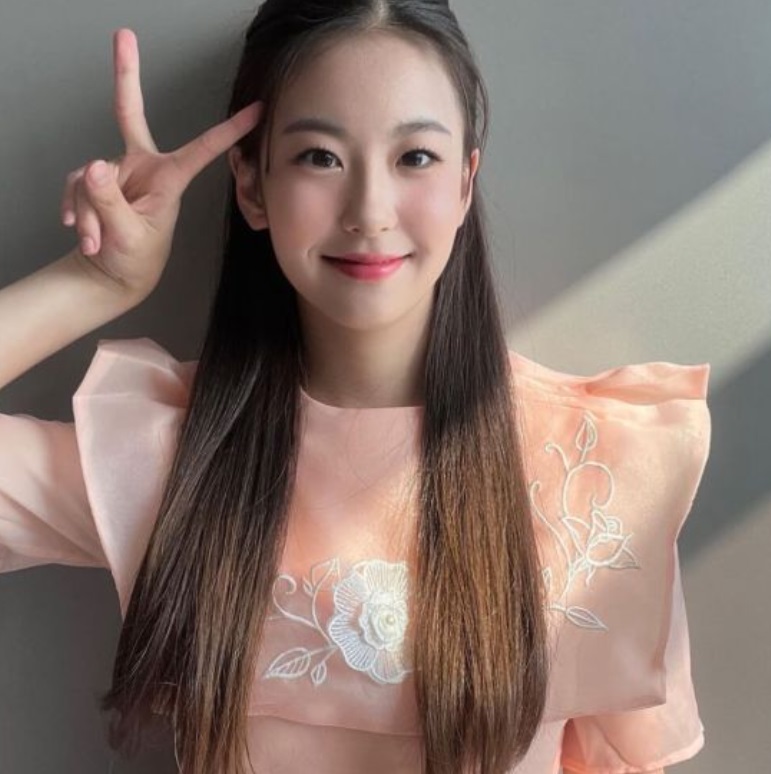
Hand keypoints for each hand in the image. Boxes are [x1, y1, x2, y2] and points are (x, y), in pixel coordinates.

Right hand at [60, 28, 261, 296]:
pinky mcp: (92, 179)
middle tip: (123, 35)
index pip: (201, 150)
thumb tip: (91, 164)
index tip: (256, 110)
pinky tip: (80, 233)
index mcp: (169, 181)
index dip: (228, 130)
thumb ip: (109, 203)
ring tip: (97, 242)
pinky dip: (75, 211)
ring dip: (89, 213)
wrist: (112, 275)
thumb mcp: (127, 238)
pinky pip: (75, 184)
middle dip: (125, 75)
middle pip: (129, 113)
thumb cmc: (135, 260)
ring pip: (90, 174)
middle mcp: (143, 168)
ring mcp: (115, 171)